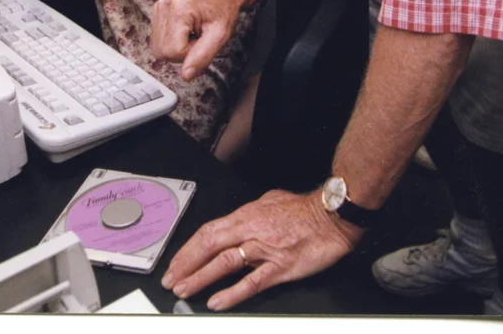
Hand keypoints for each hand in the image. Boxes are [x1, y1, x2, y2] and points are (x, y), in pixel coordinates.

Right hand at [150, 0, 246, 80]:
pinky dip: (172, 41)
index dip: (190, 53)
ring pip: (158, 48)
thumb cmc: (223, 10)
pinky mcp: (157, 10)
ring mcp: (159, 7)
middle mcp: (164, 6)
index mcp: (179, 9)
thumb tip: (185, 75)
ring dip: (176, 47)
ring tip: (192, 33)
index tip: (203, 40)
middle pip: (162, 51)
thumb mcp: (220, 35)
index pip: (173, 52)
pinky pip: (158, 40)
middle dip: (182, 52)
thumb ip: (202, 57)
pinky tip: (185, 30)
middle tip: (198, 38)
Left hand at [161, 188, 362, 310]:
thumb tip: (239, 218)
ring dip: (200, 277)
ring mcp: (264, 249)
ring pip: (224, 263)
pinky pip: (251, 282)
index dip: (188, 248)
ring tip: (184, 290)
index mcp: (247, 215)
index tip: (176, 262)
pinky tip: (217, 301)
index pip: (208, 231)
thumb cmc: (305, 209)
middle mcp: (251, 230)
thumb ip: (252, 213)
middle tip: (170, 280)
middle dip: (186, 263)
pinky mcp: (280, 266)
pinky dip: (232, 293)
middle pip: (209, 245)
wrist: (332, 215)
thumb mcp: (271, 201)